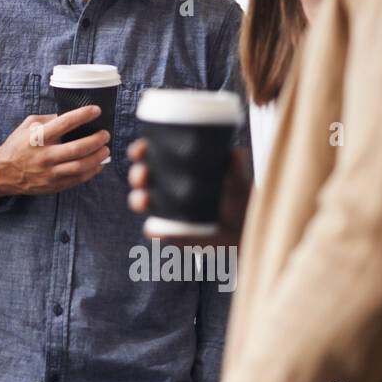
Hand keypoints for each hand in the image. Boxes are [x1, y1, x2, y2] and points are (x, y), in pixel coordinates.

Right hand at [0, 105, 110, 197]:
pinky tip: (98, 164)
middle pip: (77, 148)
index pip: (64, 123)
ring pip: (80, 166)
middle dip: (96, 140)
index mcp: (37, 137)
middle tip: (105, 134)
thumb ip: (47, 120)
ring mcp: (49, 173)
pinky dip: (91, 171)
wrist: (2, 173)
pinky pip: (77, 179)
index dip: (82, 115)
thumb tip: (70, 115)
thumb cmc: (17, 146)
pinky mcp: (54, 185)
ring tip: (105, 149)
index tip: (96, 110)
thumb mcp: (27, 126)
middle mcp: (44, 156)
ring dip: (97, 157)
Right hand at [126, 139, 252, 246]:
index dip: (141, 150)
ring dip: (138, 199)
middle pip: (142, 177)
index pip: (152, 154)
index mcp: (177, 167)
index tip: (140, 150)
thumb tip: (236, 153)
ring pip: (142, 201)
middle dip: (137, 174)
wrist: (245, 231)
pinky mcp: (170, 232)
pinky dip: (152, 230)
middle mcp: (166, 186)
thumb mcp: (238, 182)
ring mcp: (166, 210)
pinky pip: (155, 231)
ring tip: (144, 200)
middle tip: (142, 175)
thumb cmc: (238, 200)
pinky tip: (155, 229)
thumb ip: (236, 169)